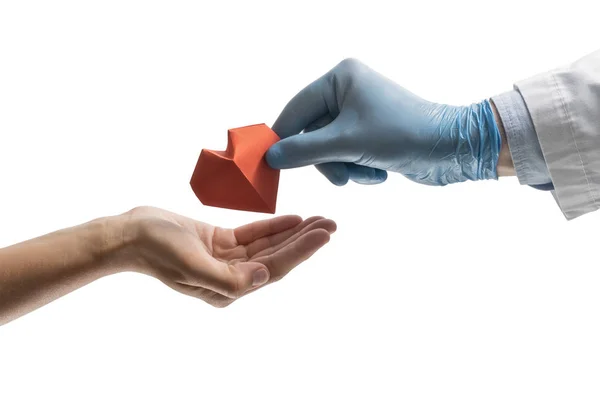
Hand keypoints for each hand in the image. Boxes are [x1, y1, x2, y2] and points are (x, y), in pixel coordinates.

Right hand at [120, 207, 335, 306]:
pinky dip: (273, 226)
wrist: (130, 234)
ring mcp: (227, 259)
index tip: (324, 234)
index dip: (301, 251)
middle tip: (332, 224)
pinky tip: (294, 217)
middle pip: (277, 257)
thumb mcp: (191, 265)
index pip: (273, 269)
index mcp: (227, 289)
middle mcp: (231, 277)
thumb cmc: (157, 249)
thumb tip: (262, 278)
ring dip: (294, 232)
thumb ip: (227, 279)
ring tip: (320, 219)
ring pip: (269, 245)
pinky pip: (254, 234)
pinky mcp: (221, 242)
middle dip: (305, 241)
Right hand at [266, 58, 500, 185]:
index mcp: (340, 79)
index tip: (269, 163)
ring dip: (345, 168)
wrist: (450, 149)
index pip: (296, 110)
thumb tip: (271, 157)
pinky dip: (359, 169)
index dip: (283, 138)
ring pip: (328, 150)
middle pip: (311, 134)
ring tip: (366, 172)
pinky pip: (346, 155)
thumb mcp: (346, 143)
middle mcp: (347, 91)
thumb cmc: (401, 134)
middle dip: (327, 160)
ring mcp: (359, 113)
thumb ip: (304, 150)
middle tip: (340, 177)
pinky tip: (379, 171)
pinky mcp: (370, 133)